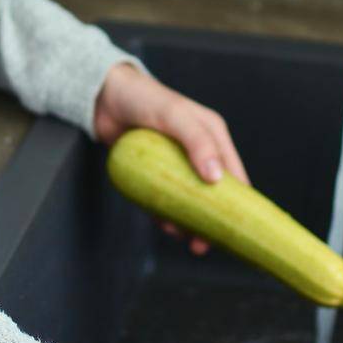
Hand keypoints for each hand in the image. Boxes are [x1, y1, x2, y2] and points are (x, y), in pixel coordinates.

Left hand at [91, 60, 250, 255]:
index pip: (235, 174)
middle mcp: (199, 150)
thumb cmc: (143, 98)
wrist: (103, 96)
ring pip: (189, 200)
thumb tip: (216, 179)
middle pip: (213, 194)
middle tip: (200, 245)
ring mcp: (176, 162)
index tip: (238, 232)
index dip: (239, 204)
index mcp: (213, 134)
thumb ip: (197, 142)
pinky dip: (165, 213)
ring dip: (186, 221)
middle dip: (210, 221)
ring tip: (176, 233)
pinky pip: (165, 198)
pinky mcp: (156, 171)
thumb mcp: (174, 115)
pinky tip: (161, 222)